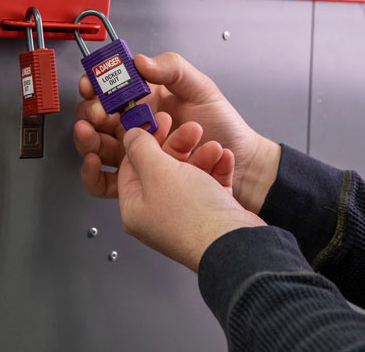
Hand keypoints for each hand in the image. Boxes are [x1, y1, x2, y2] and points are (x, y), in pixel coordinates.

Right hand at [74, 52, 280, 212]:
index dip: (95, 85)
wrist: (243, 163)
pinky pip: (105, 181)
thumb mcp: (201, 87)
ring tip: (90, 135)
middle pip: (96, 118)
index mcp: (146, 100)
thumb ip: (172, 68)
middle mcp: (135, 126)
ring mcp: (134, 153)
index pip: (110, 89)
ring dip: (86, 140)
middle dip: (90, 113)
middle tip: (99, 114)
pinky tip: (93, 164)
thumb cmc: (223, 126)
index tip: (92, 85)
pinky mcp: (137, 179)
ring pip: (95, 147)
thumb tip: (141, 61)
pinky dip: (92, 174)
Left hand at [118, 122, 265, 271]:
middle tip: (190, 129)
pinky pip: (211, 184)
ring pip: (190, 174)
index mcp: (136, 208)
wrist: (234, 242)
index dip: (144, 141)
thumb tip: (130, 136)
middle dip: (179, 145)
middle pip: (162, 168)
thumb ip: (141, 149)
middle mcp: (158, 213)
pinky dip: (218, 169)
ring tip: (213, 147)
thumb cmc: (193, 217)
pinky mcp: (211, 214)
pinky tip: (224, 158)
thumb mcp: (157, 171)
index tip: (156, 123)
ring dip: (203, 155)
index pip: (131, 166)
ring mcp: (185, 214)